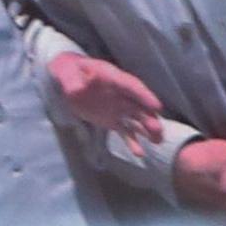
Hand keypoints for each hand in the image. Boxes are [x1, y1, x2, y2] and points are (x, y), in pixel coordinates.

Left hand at [46, 51, 183, 151]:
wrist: (68, 79)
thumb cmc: (70, 71)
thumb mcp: (68, 72)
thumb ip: (73, 81)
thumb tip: (76, 90)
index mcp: (113, 79)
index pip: (132, 87)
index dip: (145, 96)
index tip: (157, 107)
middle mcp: (121, 94)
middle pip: (139, 106)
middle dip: (149, 118)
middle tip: (158, 130)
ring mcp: (118, 108)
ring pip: (137, 120)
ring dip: (147, 130)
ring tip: (158, 141)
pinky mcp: (113, 120)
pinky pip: (125, 131)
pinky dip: (132, 142)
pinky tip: (139, 153)